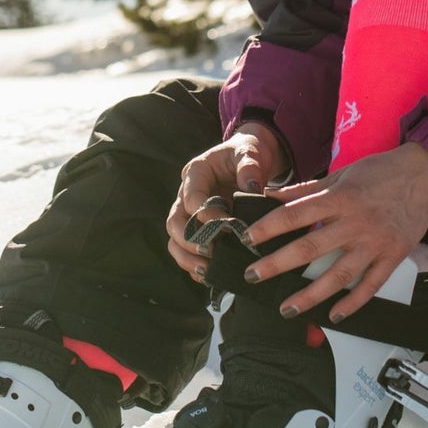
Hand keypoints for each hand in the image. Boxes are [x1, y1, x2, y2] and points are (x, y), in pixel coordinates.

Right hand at [166, 122, 288, 281]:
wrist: (249, 159)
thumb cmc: (247, 153)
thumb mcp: (249, 152)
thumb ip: (249, 167)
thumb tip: (252, 189)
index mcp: (196, 172)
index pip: (192, 198)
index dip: (206, 215)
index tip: (227, 227)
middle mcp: (186, 193)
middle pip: (174, 221)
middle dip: (190, 241)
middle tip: (210, 252)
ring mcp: (189, 212)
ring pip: (175, 239)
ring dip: (187, 257)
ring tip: (207, 270)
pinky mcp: (197, 227)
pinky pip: (186, 250)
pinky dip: (195, 264)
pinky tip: (210, 275)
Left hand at [239, 145, 427, 320]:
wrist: (424, 175)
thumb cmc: (379, 173)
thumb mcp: (341, 174)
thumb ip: (306, 189)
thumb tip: (272, 195)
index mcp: (339, 198)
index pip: (295, 214)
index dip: (269, 227)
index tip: (246, 238)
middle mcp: (355, 222)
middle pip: (311, 247)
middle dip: (278, 264)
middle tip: (254, 276)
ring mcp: (374, 242)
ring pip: (339, 274)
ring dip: (311, 295)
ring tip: (286, 308)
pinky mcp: (392, 257)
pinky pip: (370, 285)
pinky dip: (352, 303)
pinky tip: (334, 316)